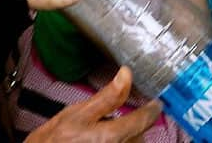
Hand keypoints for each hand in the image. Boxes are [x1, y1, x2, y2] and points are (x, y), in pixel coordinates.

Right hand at [25, 67, 161, 142]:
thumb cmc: (54, 139)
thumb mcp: (77, 112)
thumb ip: (107, 96)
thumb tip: (126, 75)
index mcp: (108, 136)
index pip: (141, 122)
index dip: (152, 110)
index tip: (156, 103)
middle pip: (139, 137)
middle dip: (133, 127)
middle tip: (116, 120)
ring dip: (126, 137)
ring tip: (105, 134)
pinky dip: (118, 141)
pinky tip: (103, 140)